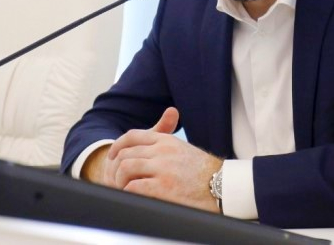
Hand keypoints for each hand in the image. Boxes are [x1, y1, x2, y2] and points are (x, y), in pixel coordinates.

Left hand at [103, 107, 222, 212]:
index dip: (118, 146)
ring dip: (121, 181)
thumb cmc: (202, 172)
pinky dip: (128, 193)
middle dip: (117, 168)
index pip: (133, 136)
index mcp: (166, 141)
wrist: (221, 186)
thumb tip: (142, 149)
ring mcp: (162, 168)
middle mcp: (162, 150)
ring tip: (125, 189)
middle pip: (125, 153)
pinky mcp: (162, 187)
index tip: (112, 156)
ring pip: (126, 169)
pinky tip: (134, 197)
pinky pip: (133, 187)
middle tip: (118, 179)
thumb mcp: (182, 150)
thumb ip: (163, 145)